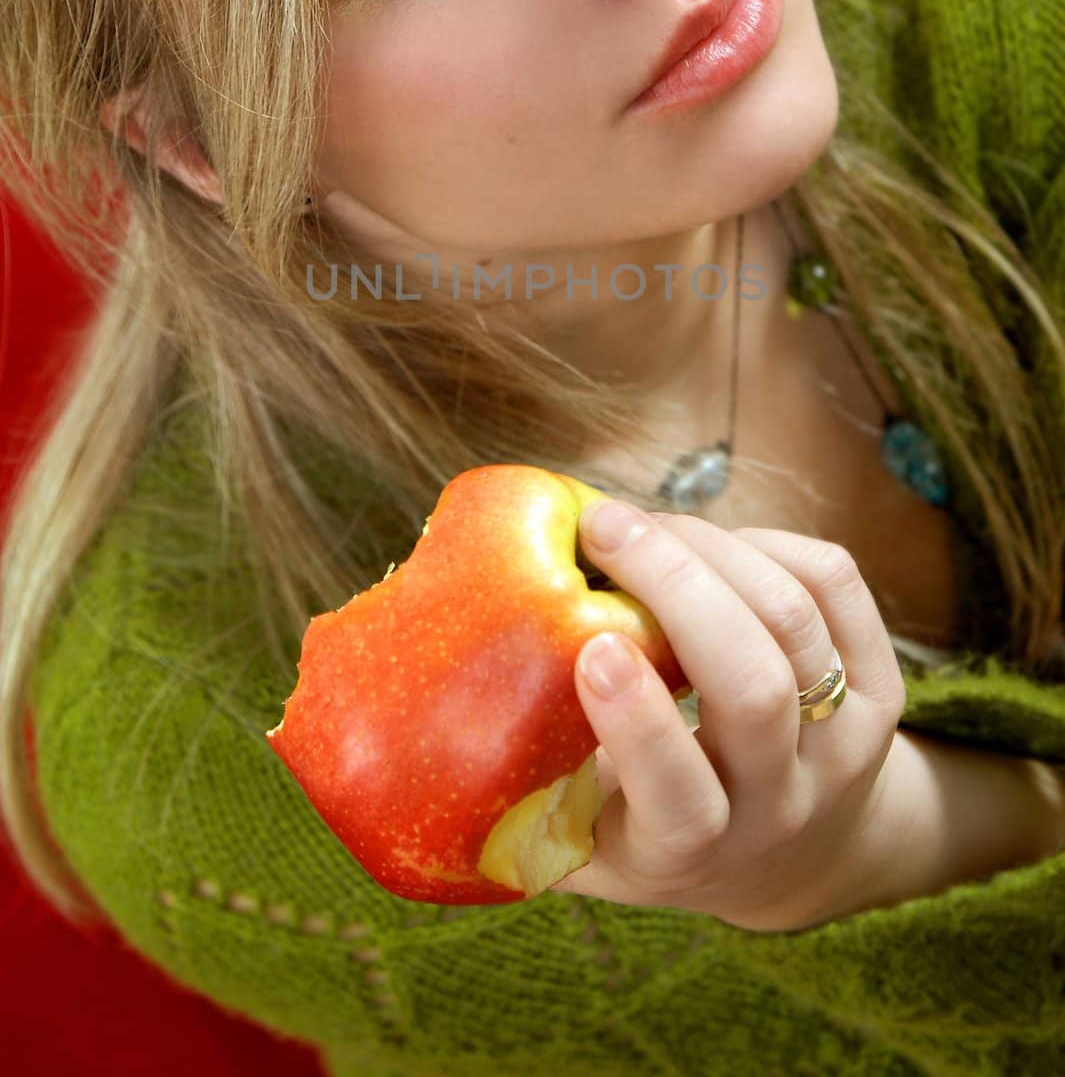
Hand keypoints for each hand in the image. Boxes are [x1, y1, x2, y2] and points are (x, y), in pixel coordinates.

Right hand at [549, 502, 908, 931]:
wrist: (789, 856)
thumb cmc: (645, 828)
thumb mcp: (576, 836)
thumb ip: (516, 783)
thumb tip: (430, 694)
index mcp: (689, 850)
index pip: (681, 799)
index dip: (639, 723)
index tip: (591, 646)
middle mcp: (780, 806)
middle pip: (753, 689)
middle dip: (678, 588)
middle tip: (605, 527)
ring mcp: (843, 748)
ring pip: (793, 624)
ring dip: (711, 549)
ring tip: (647, 526)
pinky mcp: (882, 690)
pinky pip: (836, 586)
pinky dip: (767, 541)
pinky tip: (711, 541)